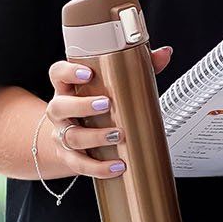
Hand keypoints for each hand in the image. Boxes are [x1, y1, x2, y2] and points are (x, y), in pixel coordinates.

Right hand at [43, 46, 173, 177]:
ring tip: (118, 135)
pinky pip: (79, 164)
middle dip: (82, 106)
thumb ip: (139, 67)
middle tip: (106, 104)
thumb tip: (164, 54)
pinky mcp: (69, 157)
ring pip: (70, 137)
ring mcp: (62, 135)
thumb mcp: (113, 84)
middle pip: (60, 106)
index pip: (58, 73)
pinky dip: (99, 167)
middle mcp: (60, 111)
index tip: (88, 73)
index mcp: (69, 88)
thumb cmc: (97, 103)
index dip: (69, 72)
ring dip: (94, 137)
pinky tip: (118, 166)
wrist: (75, 136)